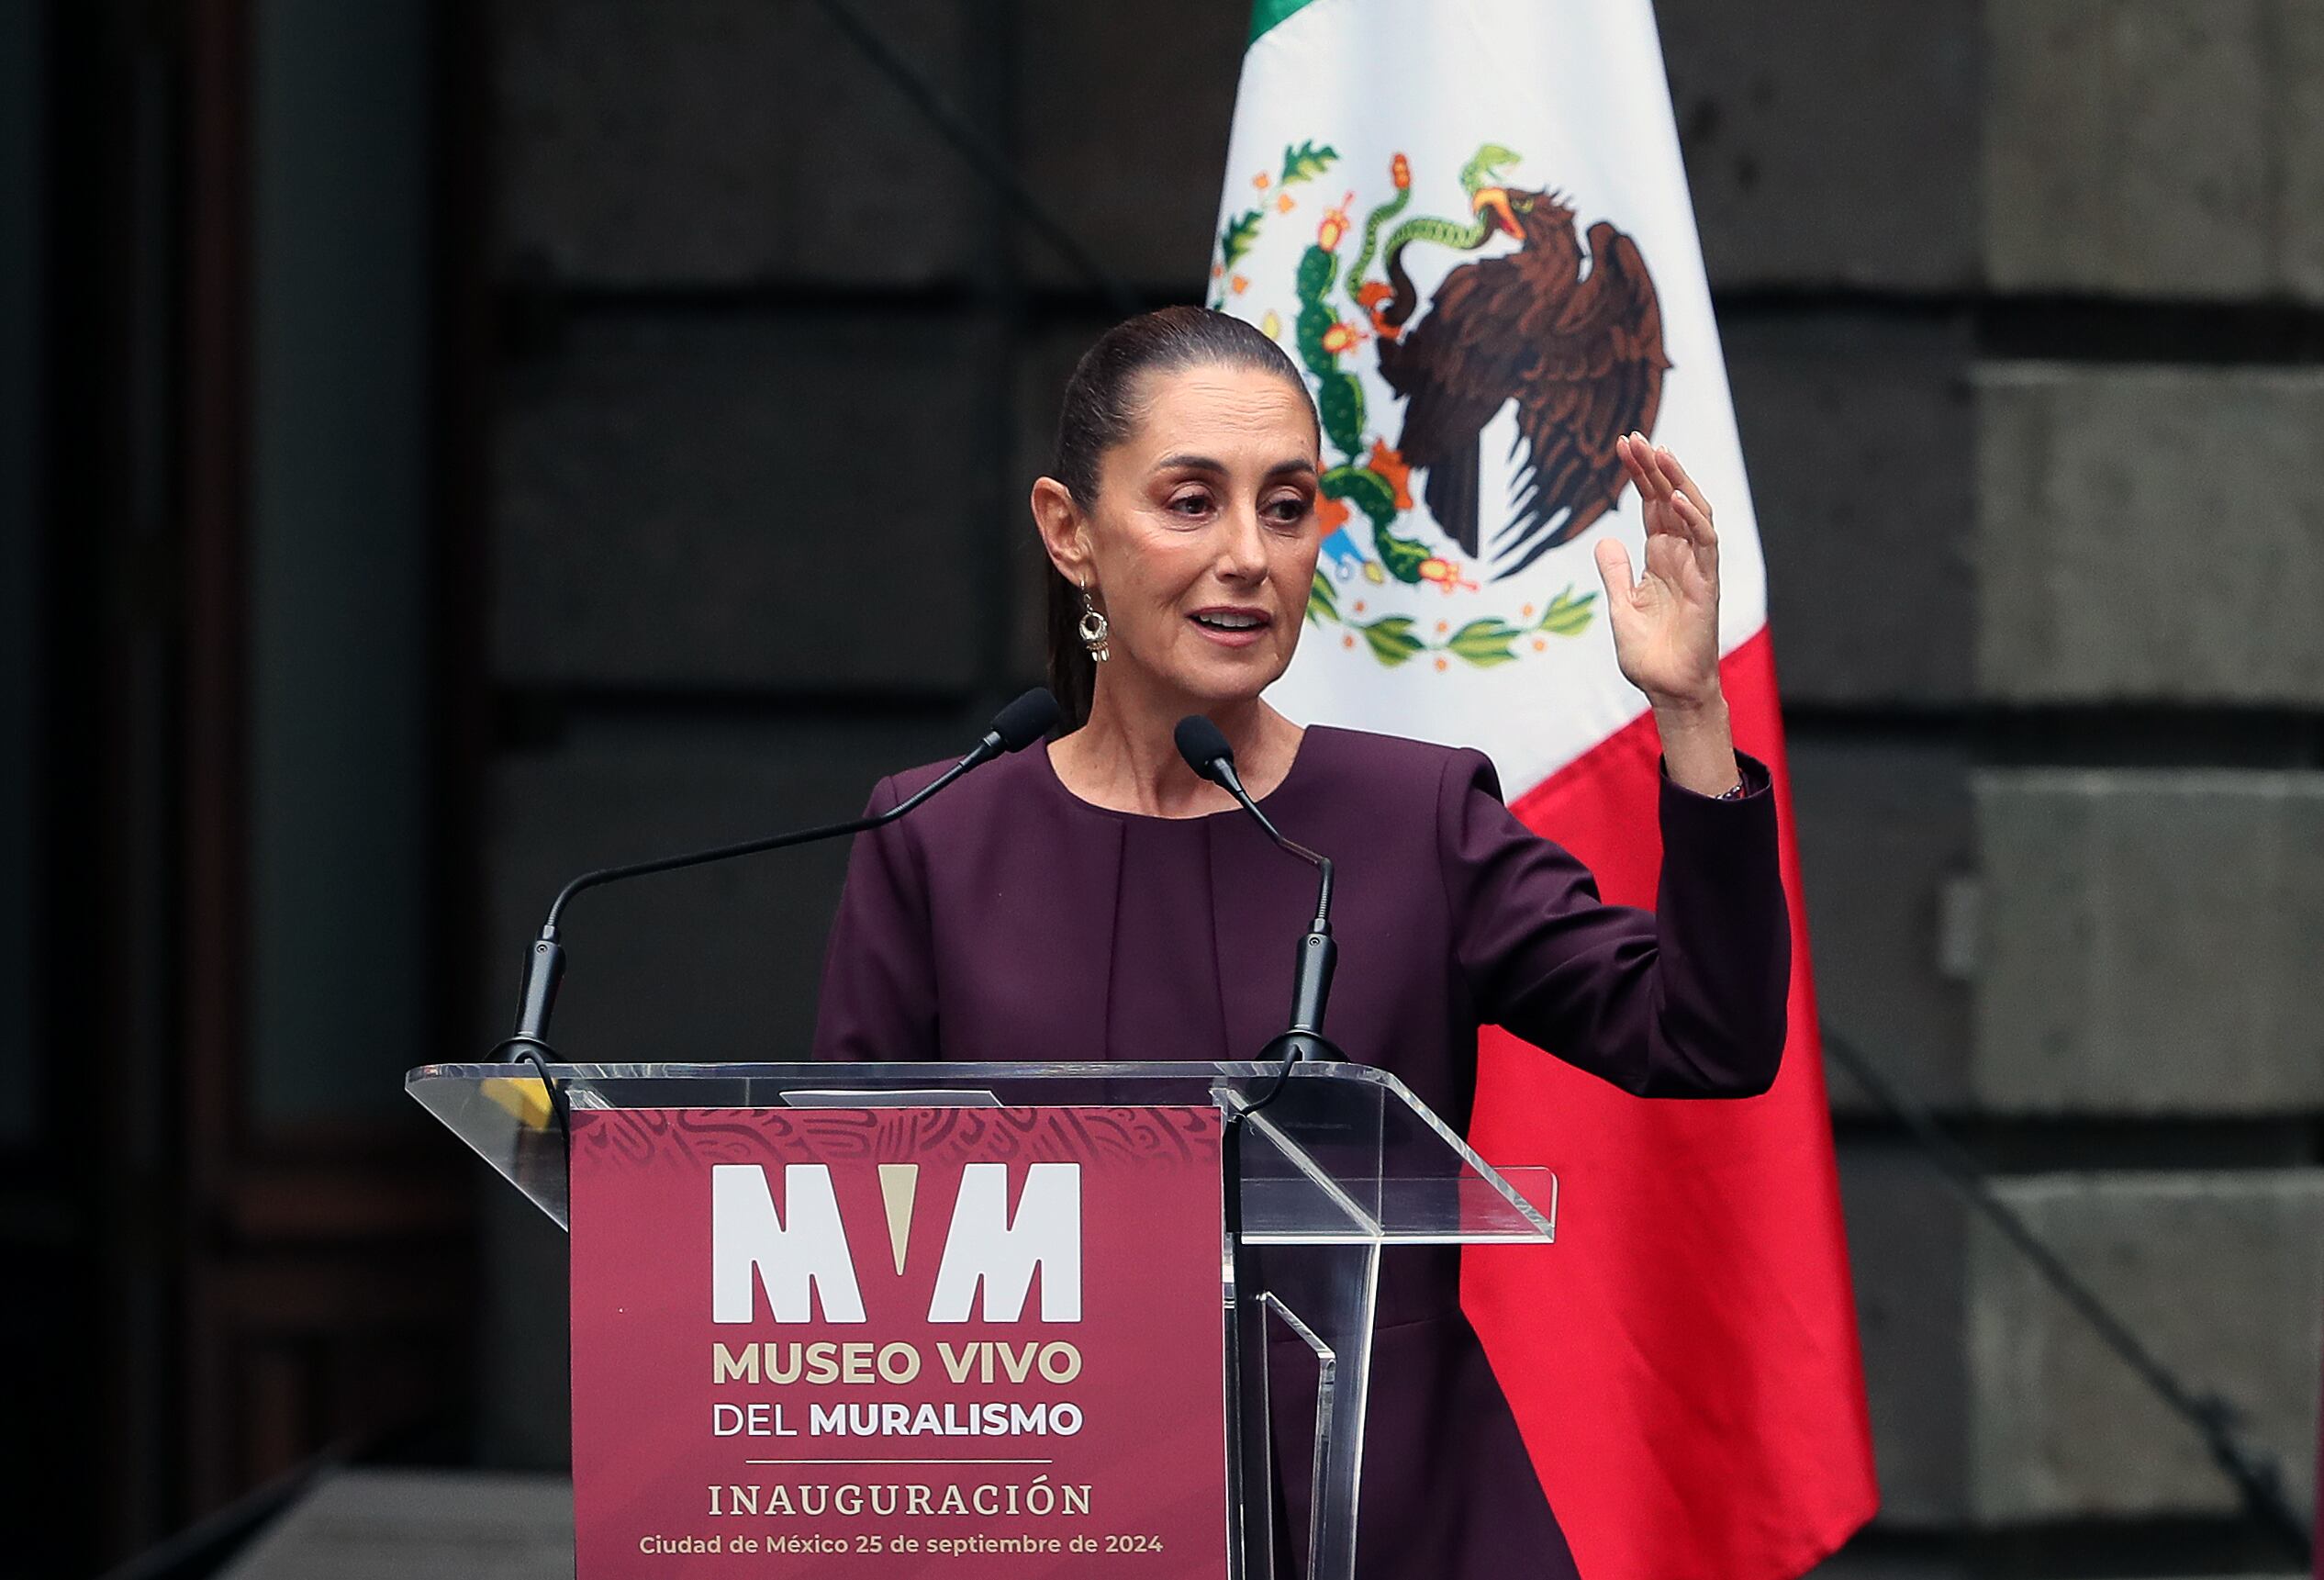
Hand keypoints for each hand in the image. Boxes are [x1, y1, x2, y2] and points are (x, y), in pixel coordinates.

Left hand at [1594, 434, 1721, 711]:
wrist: (1669, 691)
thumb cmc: (1649, 655)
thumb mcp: (1621, 607)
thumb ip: (1615, 572)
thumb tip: (1604, 540)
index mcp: (1659, 557)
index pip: (1650, 505)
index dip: (1640, 475)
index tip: (1623, 445)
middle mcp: (1680, 556)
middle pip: (1669, 499)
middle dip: (1653, 467)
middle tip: (1634, 437)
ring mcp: (1697, 568)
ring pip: (1693, 512)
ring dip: (1676, 481)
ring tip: (1658, 452)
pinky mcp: (1707, 585)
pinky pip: (1705, 544)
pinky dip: (1693, 519)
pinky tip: (1675, 498)